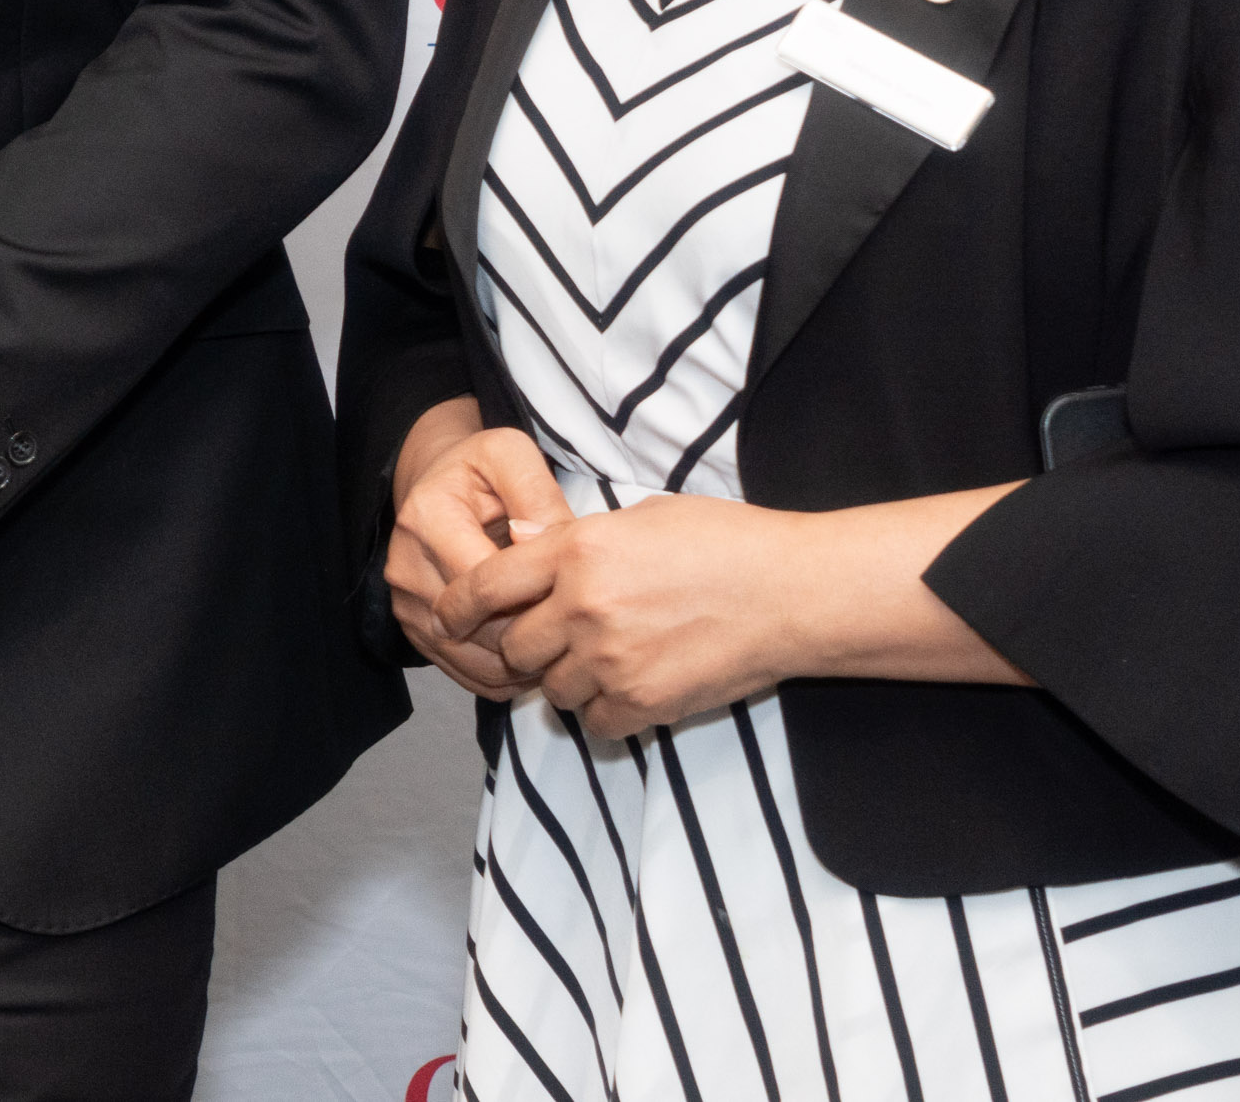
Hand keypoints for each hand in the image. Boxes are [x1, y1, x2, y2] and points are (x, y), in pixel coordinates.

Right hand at [385, 399, 569, 699]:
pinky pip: (467, 675)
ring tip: (560, 641)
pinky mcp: (415, 632)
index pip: (486, 584)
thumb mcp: (510, 455)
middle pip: (481, 629)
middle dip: (535, 633)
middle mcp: (406, 568)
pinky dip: (506, 676)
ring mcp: (406, 606)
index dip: (537, 596)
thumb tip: (550, 541)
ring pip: (476, 661)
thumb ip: (537, 495)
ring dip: (523, 663)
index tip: (574, 591)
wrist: (433, 486)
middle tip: (577, 626)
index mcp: (427, 519)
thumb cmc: (477, 470)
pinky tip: (534, 653)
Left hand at [430, 493, 811, 736]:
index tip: (446, 618)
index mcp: (578, 549)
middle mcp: (583, 605)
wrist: (793, 593)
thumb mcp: (640, 518)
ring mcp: (611, 659)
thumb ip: (574, 539)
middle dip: (526, 646)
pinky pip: (594, 722)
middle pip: (514, 645)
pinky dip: (606, 712)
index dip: (457, 605)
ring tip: (611, 658)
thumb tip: (523, 545)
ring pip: (552, 689)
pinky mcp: (644, 702)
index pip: (486, 584)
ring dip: (569, 679)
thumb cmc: (725, 543)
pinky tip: (635, 687)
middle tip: (557, 640)